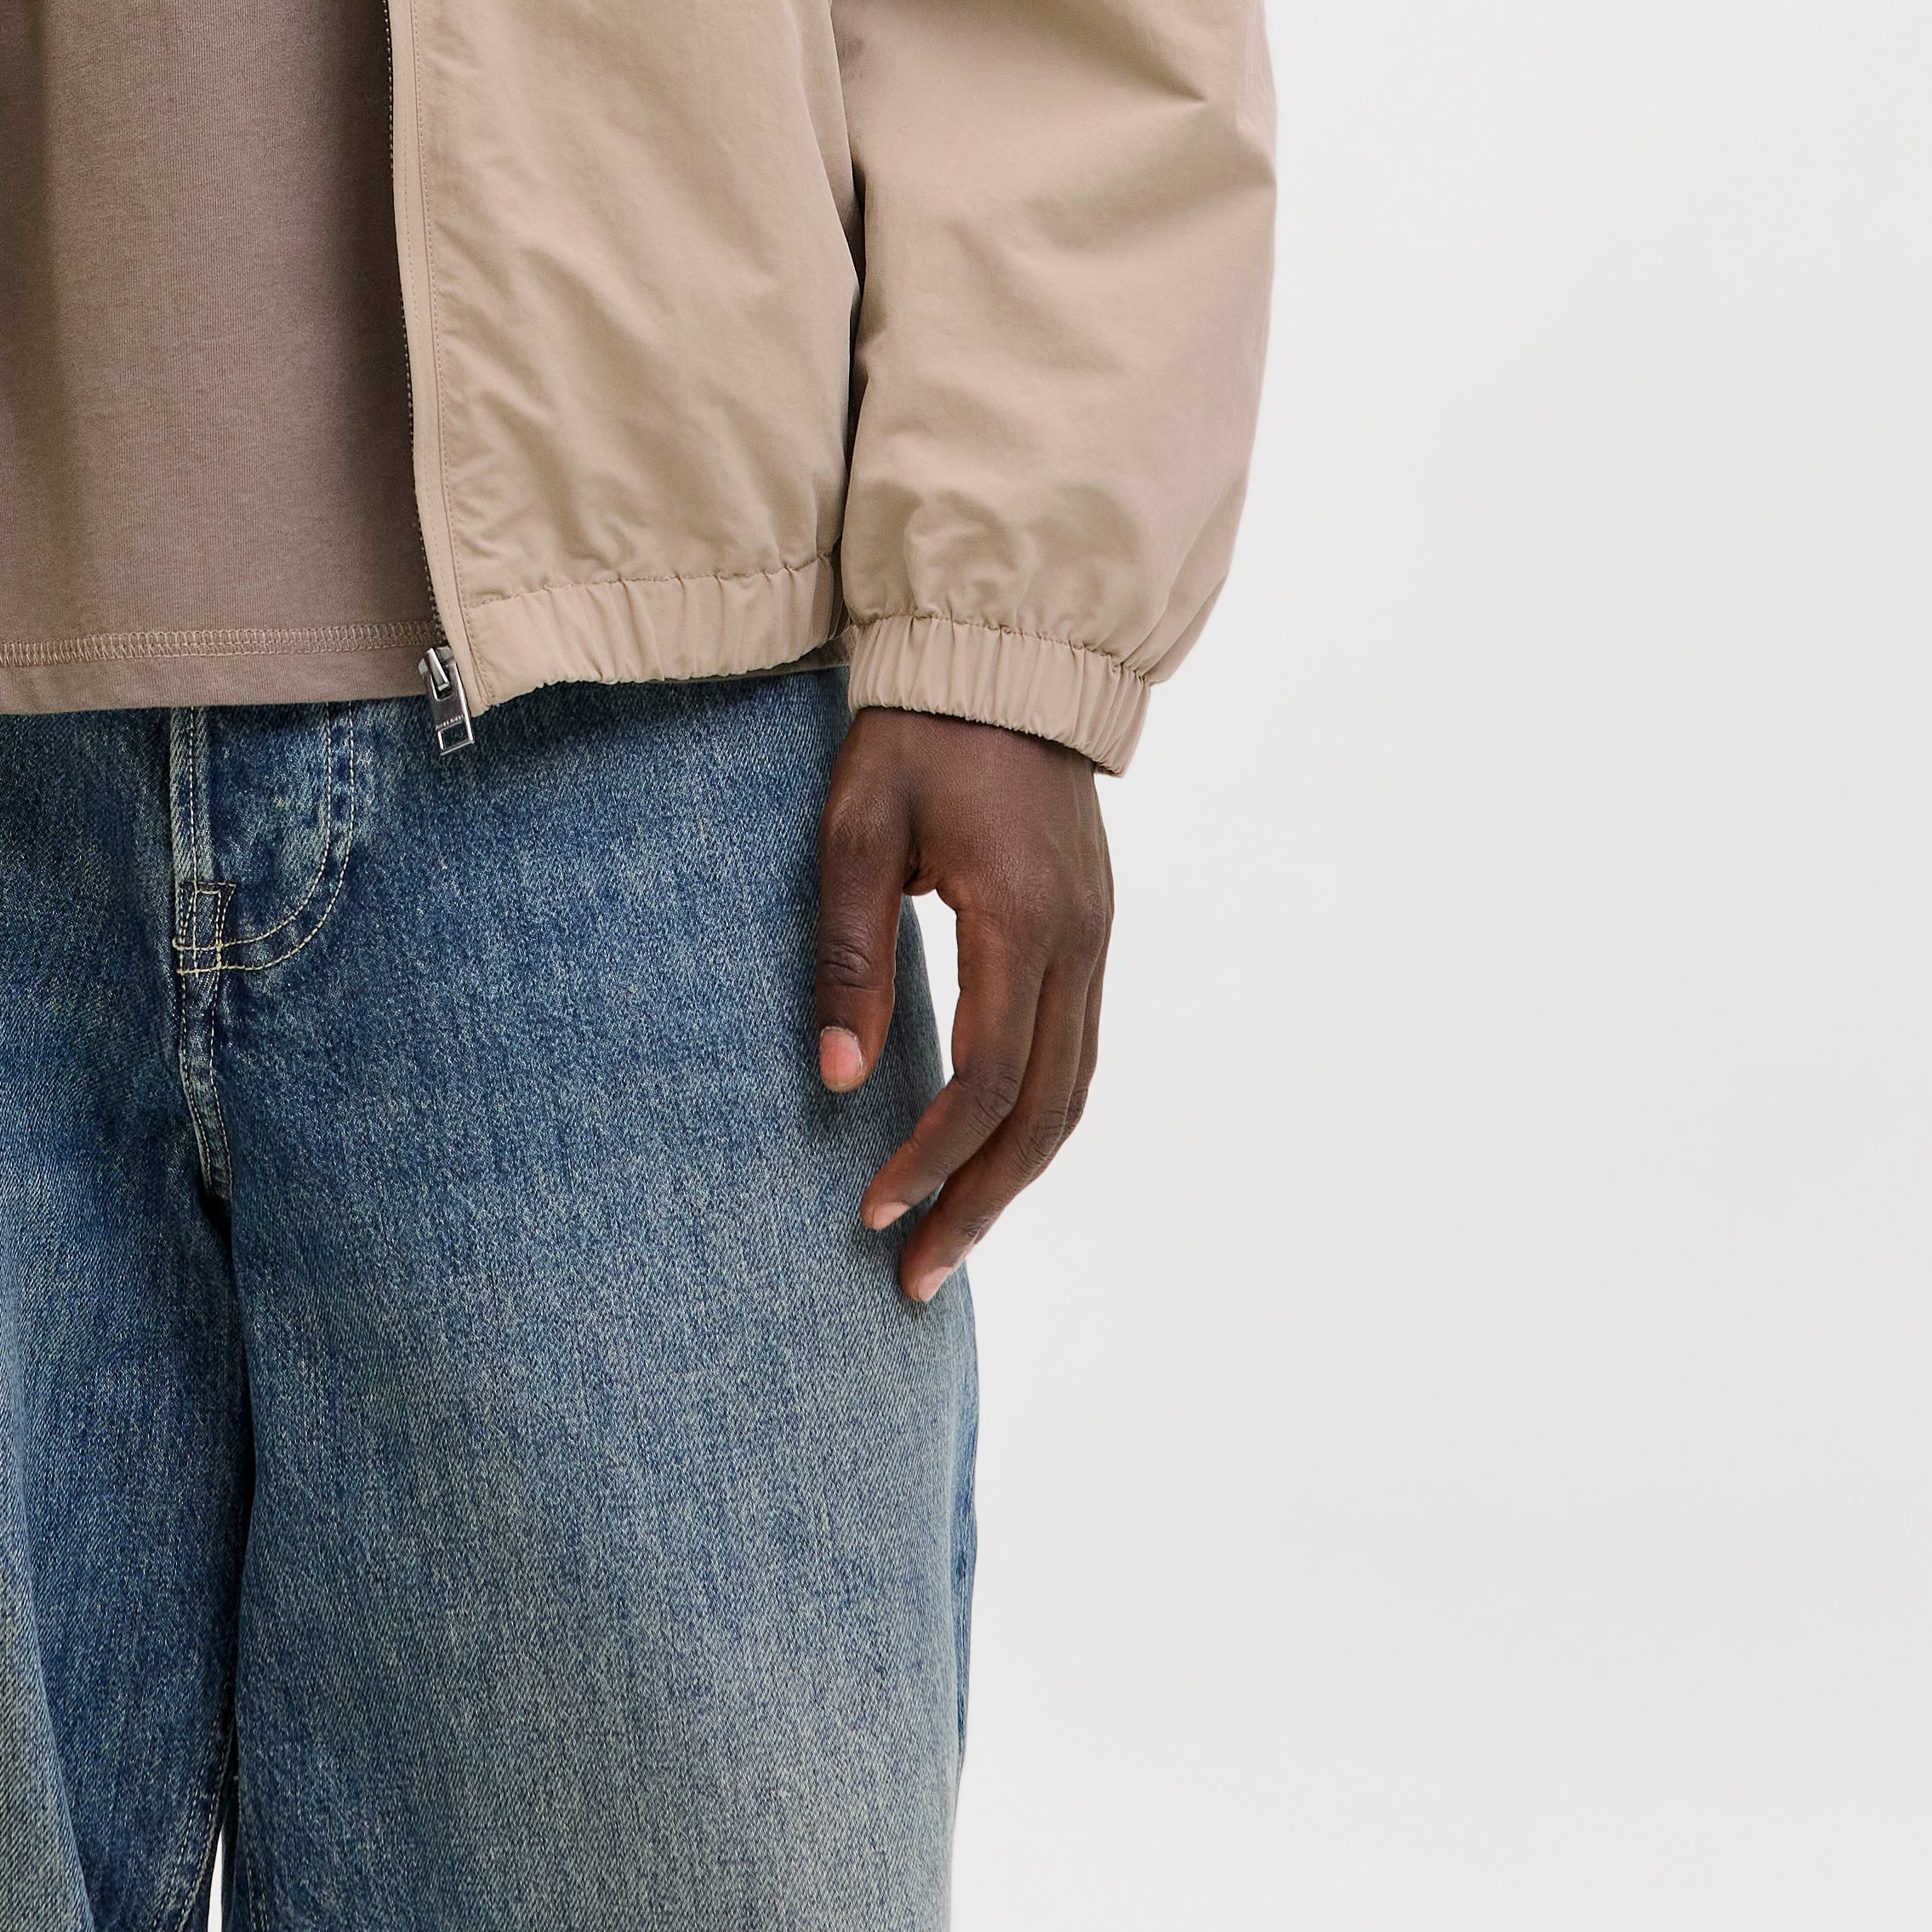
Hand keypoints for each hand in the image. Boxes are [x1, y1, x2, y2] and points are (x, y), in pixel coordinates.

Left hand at [812, 704, 1110, 1303]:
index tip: (872, 1210)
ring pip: (1071, 1095)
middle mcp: (1078, 944)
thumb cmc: (916, 734)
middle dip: (980, 1203)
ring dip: (1015, 1177)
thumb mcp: (858, 826)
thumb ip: (848, 951)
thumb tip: (834, 1078)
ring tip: (951, 1238)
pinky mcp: (1093, 931)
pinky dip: (1036, 1121)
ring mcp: (1097, 940)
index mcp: (1022, 919)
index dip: (930, 1155)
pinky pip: (1077, 1054)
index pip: (984, 1078)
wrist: (1002, 657)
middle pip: (1044, 1115)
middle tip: (916, 1274)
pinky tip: (991, 1153)